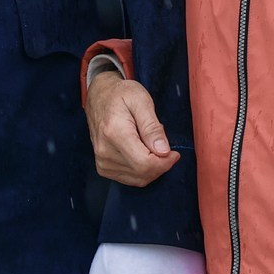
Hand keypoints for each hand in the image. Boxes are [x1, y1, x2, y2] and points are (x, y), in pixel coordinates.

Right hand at [84, 66, 179, 187]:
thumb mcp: (142, 101)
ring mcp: (102, 161)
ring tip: (152, 147)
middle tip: (167, 149)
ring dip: (152, 168)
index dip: (165, 163)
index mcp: (114, 133)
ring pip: (137, 179)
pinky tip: (143, 155)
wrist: (99, 96)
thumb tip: (163, 151)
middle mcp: (105, 151)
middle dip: (161, 165)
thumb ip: (152, 127)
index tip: (174, 153)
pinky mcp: (103, 166)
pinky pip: (129, 179)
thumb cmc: (121, 94)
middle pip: (142, 174)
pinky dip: (142, 171)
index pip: (144, 164)